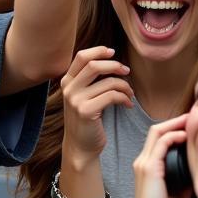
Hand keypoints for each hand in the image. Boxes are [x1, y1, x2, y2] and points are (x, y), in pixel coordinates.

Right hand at [59, 47, 132, 165]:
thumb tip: (108, 61)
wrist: (81, 146)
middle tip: (127, 72)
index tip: (113, 52)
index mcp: (67, 82)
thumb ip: (88, 80)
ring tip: (130, 94)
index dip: (99, 51)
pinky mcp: (86, 111)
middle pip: (94, 65)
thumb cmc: (87, 120)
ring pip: (108, 82)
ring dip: (125, 86)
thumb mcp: (82, 97)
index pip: (81, 56)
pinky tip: (128, 105)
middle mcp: (69, 89)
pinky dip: (125, 98)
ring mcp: (76, 100)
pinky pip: (112, 96)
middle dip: (115, 66)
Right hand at [129, 114, 190, 197]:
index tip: (191, 126)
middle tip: (193, 117)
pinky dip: (173, 136)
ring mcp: (144, 164)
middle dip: (175, 121)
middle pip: (156, 131)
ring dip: (175, 124)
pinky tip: (185, 136)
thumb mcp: (178, 190)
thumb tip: (196, 165)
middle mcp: (142, 162)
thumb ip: (183, 175)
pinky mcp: (148, 169)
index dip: (174, 129)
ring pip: (157, 133)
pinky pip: (160, 145)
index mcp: (147, 167)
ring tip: (191, 121)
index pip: (158, 139)